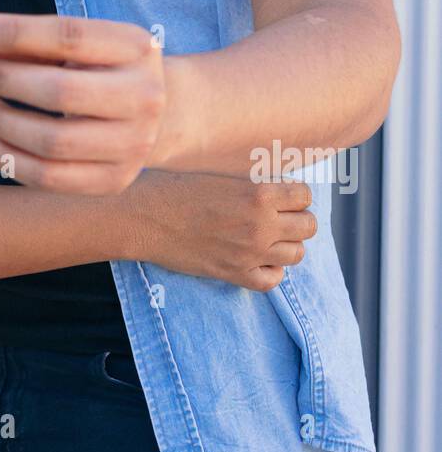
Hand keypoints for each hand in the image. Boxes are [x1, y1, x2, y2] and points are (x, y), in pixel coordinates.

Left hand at [0, 12, 163, 193]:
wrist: (163, 115)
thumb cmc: (105, 69)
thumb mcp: (84, 44)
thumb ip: (35, 42)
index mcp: (136, 48)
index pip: (68, 36)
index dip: (14, 33)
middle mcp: (144, 97)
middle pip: (59, 91)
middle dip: (1, 78)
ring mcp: (133, 145)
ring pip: (51, 141)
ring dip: (0, 121)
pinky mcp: (114, 180)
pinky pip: (48, 177)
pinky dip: (7, 157)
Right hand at [124, 168, 316, 291]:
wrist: (143, 215)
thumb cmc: (175, 185)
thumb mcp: (220, 171)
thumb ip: (253, 179)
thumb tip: (278, 182)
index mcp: (259, 193)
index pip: (305, 195)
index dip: (294, 192)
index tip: (281, 192)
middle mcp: (261, 225)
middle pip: (308, 227)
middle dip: (297, 217)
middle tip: (278, 213)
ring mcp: (249, 254)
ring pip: (297, 254)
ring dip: (286, 243)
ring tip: (268, 234)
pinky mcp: (233, 274)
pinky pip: (272, 280)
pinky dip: (271, 270)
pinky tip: (258, 257)